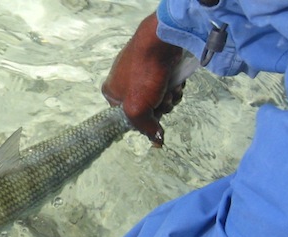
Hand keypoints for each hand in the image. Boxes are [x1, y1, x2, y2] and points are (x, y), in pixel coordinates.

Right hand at [102, 13, 183, 146]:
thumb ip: (145, 128)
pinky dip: (173, 84)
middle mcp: (123, 81)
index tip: (152, 113)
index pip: (128, 116)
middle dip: (160, 106)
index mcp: (111, 92)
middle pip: (146, 107)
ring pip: (159, 96)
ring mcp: (140, 71)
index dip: (143, 118)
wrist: (159, 41)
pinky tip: (176, 79)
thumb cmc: (143, 75)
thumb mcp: (138, 109)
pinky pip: (166, 83)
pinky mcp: (156, 64)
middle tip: (163, 98)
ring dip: (169, 96)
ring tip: (171, 87)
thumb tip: (157, 143)